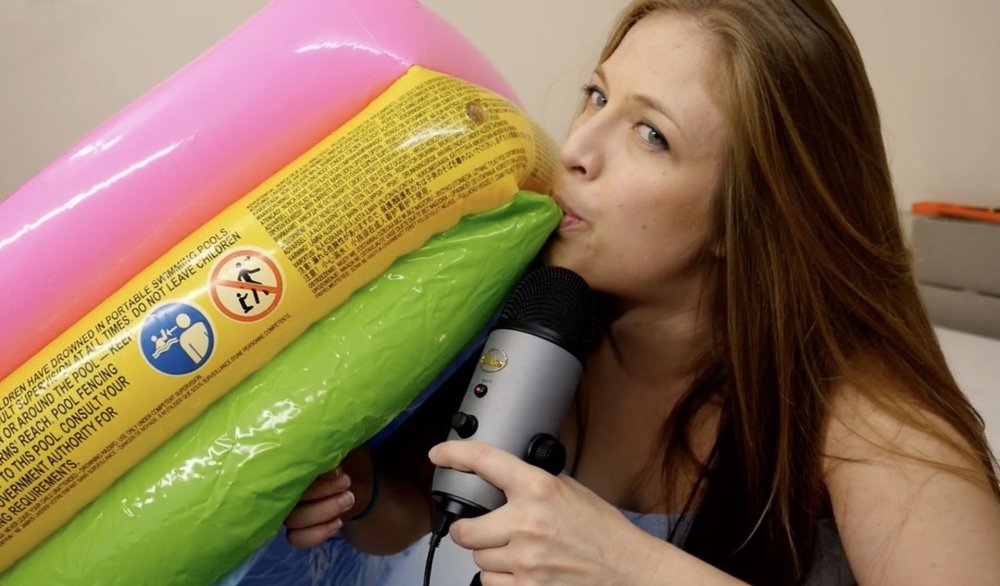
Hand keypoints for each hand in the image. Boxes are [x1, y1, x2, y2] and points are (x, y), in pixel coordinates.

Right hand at [284, 447, 374, 547]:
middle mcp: (283, 488)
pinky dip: (316, 534)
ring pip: (294, 520)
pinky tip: (338, 522)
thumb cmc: (348, 457)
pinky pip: (296, 538)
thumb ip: (332, 447)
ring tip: (349, 499)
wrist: (359, 478)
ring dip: (323, 511)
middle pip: (289, 497)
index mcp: (291, 464)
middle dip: (322, 492)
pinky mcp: (298, 528)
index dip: (313, 476)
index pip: (288, 473)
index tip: (339, 471)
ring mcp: (289, 509)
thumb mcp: (344, 446)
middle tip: (347, 482)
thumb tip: (324, 455)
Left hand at [428, 440, 662, 585]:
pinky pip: (491, 584)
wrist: (628, 570)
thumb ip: (534, 482)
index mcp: (539, 489)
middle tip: (483, 528)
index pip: (485, 461)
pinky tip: (523, 571)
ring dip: (491, 556)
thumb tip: (501, 476)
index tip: (439, 455)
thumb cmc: (603, 532)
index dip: (454, 455)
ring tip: (519, 553)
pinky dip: (502, 580)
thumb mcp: (571, 490)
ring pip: (478, 559)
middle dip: (470, 529)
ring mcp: (526, 561)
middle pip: (465, 529)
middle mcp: (528, 523)